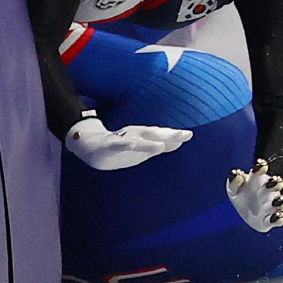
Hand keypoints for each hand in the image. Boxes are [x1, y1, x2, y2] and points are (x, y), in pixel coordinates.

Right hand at [65, 118, 191, 170]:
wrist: (93, 146)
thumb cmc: (121, 147)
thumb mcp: (141, 147)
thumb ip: (158, 145)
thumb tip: (178, 142)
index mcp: (143, 137)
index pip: (161, 135)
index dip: (175, 135)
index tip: (189, 135)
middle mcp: (136, 135)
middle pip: (154, 134)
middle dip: (169, 135)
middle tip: (185, 134)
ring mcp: (123, 139)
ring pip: (138, 140)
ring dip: (150, 142)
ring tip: (163, 145)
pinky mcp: (111, 145)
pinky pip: (119, 144)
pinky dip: (127, 144)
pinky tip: (132, 144)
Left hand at [226, 159, 282, 232]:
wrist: (245, 215)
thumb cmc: (241, 196)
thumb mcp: (233, 190)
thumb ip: (234, 182)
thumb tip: (238, 175)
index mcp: (256, 180)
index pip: (259, 171)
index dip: (261, 167)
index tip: (262, 166)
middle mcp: (266, 191)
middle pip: (275, 184)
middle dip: (276, 183)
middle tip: (274, 182)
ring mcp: (270, 206)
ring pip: (280, 202)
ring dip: (280, 201)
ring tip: (277, 201)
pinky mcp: (270, 221)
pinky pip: (278, 220)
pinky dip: (279, 219)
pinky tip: (279, 217)